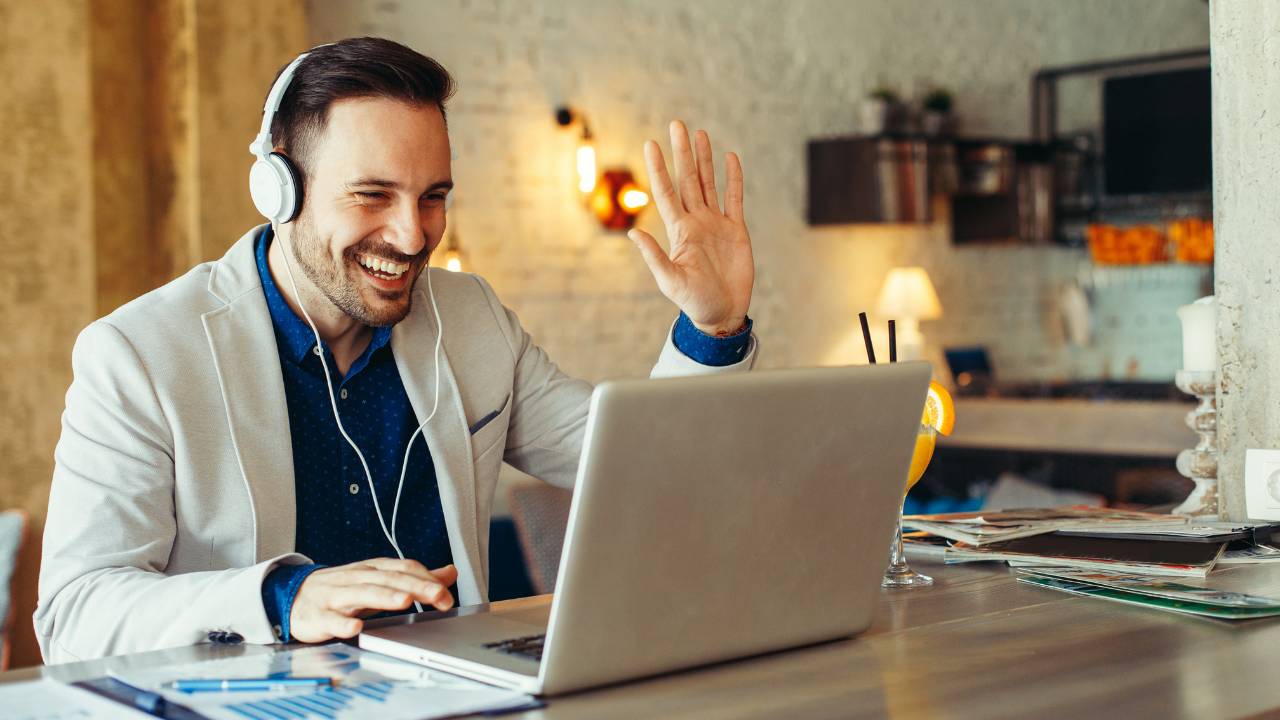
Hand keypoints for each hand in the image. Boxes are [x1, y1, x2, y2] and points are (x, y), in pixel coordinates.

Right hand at [288, 558, 457, 642]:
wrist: (294, 596)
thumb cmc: (343, 589)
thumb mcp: (379, 580)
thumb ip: (414, 578)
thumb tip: (449, 573)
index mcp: (373, 570)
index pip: (403, 568)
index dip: (426, 580)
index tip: (447, 594)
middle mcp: (357, 578)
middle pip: (388, 580)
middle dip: (415, 587)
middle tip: (438, 596)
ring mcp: (336, 596)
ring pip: (362, 594)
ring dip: (384, 597)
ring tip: (404, 601)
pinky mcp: (318, 616)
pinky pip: (331, 620)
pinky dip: (343, 624)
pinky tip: (355, 628)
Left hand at [629, 120, 754, 335]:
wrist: (721, 313)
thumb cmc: (694, 301)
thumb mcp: (670, 280)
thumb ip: (654, 256)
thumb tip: (632, 232)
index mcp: (679, 231)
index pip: (667, 192)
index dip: (658, 169)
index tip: (650, 144)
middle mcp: (696, 222)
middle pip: (688, 180)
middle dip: (682, 153)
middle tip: (677, 124)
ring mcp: (716, 224)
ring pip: (709, 183)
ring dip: (704, 159)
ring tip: (699, 134)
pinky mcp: (736, 230)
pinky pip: (734, 198)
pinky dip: (733, 178)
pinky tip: (730, 158)